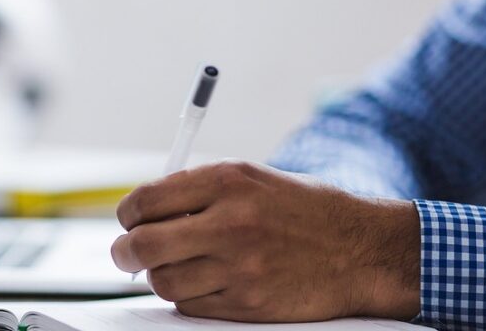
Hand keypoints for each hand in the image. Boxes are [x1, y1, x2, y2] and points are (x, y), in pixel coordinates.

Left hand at [111, 160, 419, 321]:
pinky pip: (191, 306)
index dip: (127, 214)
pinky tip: (206, 282)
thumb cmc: (304, 210)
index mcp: (228, 181)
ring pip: (162, 281)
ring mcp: (239, 267)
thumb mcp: (253, 179)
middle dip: (125, 252)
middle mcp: (230, 222)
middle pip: (143, 245)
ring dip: (160, 276)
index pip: (146, 200)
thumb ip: (199, 189)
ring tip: (176, 266)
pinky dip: (188, 297)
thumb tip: (144, 210)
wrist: (361, 250)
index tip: (129, 220)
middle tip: (126, 253)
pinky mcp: (247, 304)